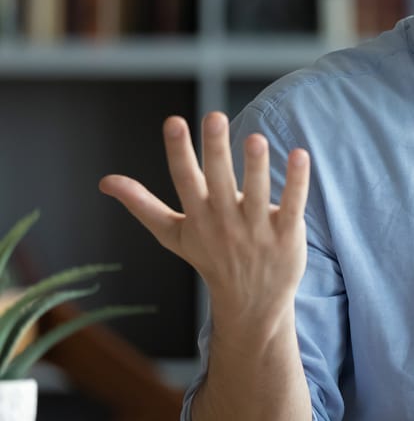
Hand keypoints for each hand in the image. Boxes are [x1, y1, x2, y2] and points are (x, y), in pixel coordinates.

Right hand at [99, 112, 309, 324]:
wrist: (251, 304)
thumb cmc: (211, 258)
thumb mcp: (173, 235)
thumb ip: (142, 205)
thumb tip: (105, 181)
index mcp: (198, 216)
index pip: (185, 179)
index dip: (178, 151)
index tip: (174, 121)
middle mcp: (225, 221)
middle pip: (218, 181)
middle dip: (215, 150)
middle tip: (214, 116)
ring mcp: (257, 229)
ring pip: (256, 193)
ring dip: (256, 166)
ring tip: (256, 138)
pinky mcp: (287, 234)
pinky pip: (291, 205)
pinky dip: (296, 182)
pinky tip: (300, 155)